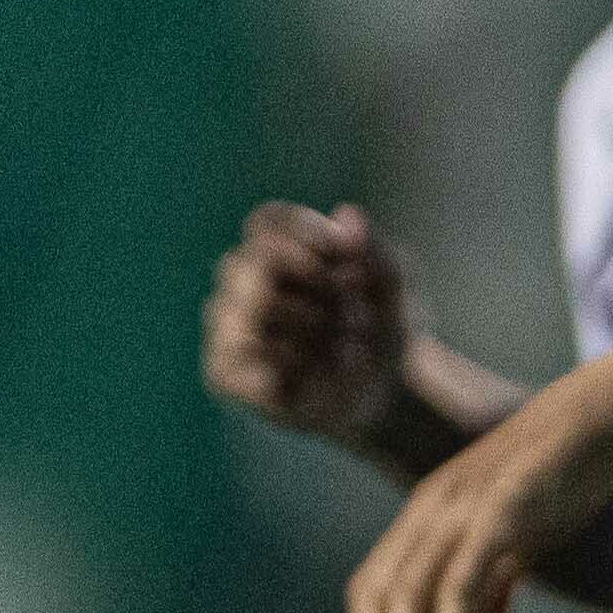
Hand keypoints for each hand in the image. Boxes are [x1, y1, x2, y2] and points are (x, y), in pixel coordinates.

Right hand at [204, 201, 416, 453]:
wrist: (373, 399)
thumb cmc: (374, 333)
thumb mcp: (390, 290)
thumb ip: (373, 249)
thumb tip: (347, 214)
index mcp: (270, 249)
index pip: (268, 222)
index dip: (312, 239)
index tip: (354, 270)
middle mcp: (239, 282)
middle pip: (263, 262)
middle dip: (322, 290)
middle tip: (356, 317)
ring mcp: (225, 324)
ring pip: (260, 306)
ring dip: (317, 329)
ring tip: (343, 348)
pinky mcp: (222, 370)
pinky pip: (251, 354)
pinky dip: (297, 365)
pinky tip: (315, 376)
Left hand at [333, 349, 612, 612]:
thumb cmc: (574, 473)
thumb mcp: (518, 539)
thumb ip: (483, 588)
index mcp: (430, 514)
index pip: (373, 592)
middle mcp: (433, 509)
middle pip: (377, 600)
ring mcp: (465, 506)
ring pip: (407, 597)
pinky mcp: (504, 509)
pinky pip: (463, 585)